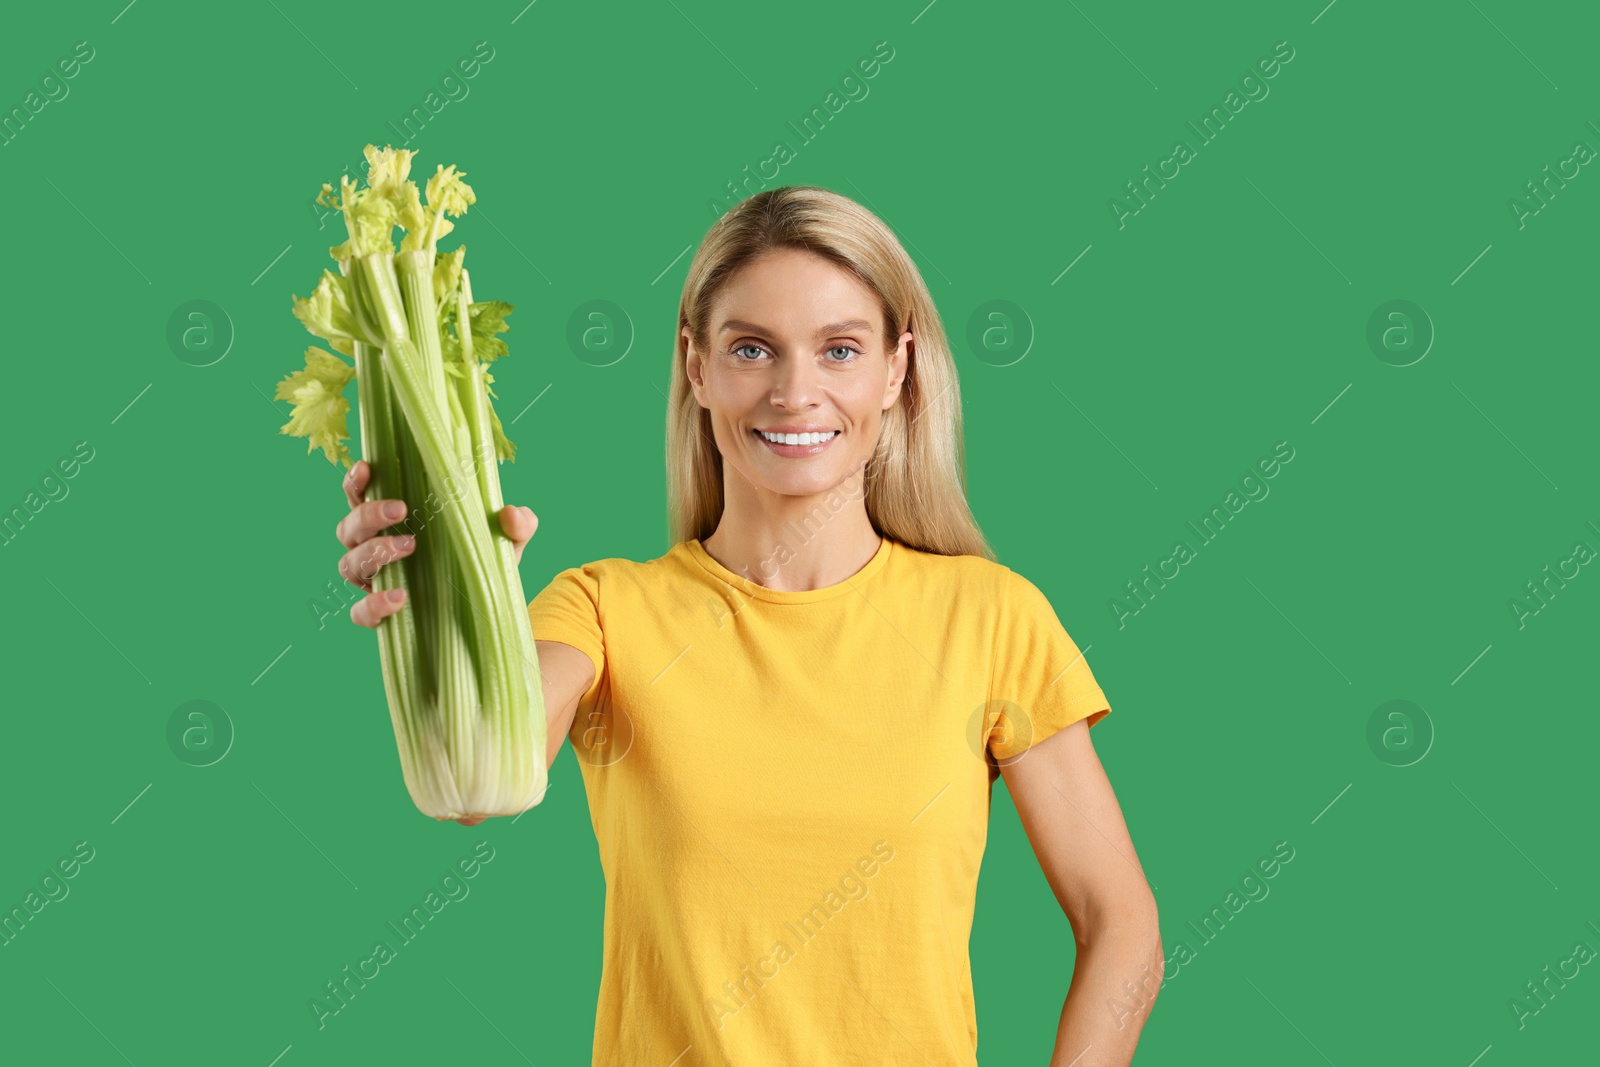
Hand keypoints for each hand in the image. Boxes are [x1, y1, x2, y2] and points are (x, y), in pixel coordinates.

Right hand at [336, 461, 538, 628]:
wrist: (490, 610)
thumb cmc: (485, 562)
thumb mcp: (508, 542)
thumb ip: (518, 525)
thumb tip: (512, 513)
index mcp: (393, 521)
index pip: (359, 496)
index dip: (356, 481)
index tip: (367, 467)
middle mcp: (374, 548)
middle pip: (348, 528)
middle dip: (368, 515)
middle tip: (402, 511)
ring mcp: (374, 581)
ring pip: (348, 564)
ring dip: (373, 552)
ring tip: (411, 547)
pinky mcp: (380, 614)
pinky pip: (360, 612)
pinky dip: (374, 604)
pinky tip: (401, 597)